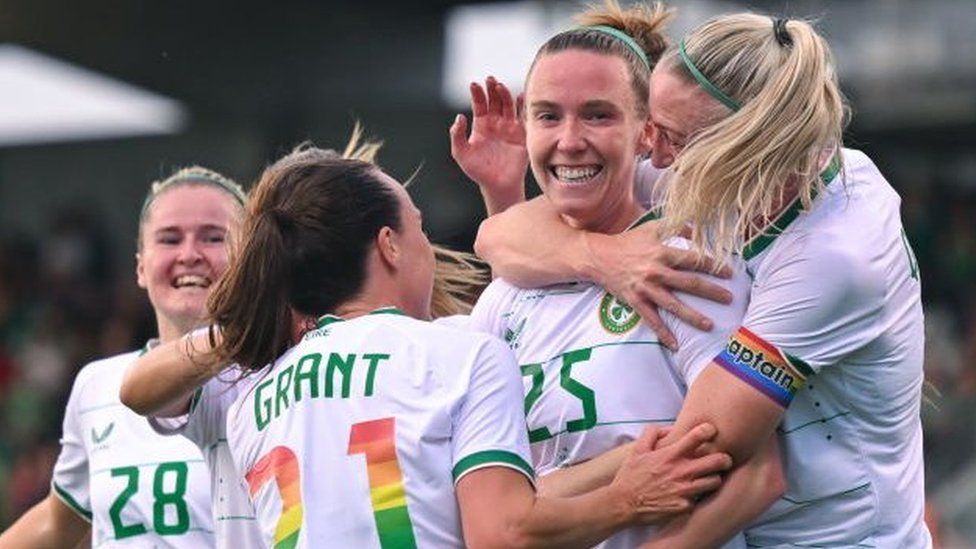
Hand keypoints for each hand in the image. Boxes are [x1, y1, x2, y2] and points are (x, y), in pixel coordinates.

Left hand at [449, 76, 528, 213]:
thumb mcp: (461, 154)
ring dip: (505, 95)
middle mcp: (496, 123)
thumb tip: (459, 116)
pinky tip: (520, 96)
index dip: (477, 94)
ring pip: (508, 105)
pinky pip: (523, 117)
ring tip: (500, 87)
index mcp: (481, 125)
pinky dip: (523, 106)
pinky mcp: (522, 134)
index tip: (474, 85)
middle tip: (489, 79)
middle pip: (494, 101)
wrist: (498, 185)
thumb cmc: (478, 171)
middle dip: (492, 89)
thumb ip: (457, 135)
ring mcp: (509, 127)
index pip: (479, 104)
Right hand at [584, 221, 732, 349]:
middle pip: (690, 283)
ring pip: (673, 305)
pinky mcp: (636, 301)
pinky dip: (663, 333)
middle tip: (730, 299)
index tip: (730, 273)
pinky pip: (652, 320)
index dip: (714, 266)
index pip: (694, 259)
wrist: (599, 256)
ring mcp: (646, 288)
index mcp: (663, 252)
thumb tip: (699, 229)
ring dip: (693, 316)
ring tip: (710, 326)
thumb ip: (677, 227)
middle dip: (711, 292)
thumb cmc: (628, 241)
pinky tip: (675, 345)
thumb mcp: (652, 227)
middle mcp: (657, 271)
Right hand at [610, 423, 731, 525]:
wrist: (623, 504)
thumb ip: (652, 434)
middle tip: (722, 460)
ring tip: (709, 478)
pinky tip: (693, 495)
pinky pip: (701, 500)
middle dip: (724, 458)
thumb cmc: (630, 476)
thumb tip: (669, 428)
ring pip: (716, 481)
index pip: (698, 436)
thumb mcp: (637, 450)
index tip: (710, 431)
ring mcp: (685, 490)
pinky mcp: (685, 506)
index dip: (709, 430)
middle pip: (718, 460)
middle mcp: (681, 471)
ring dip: (714, 478)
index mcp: (670, 455)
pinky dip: (698, 496)